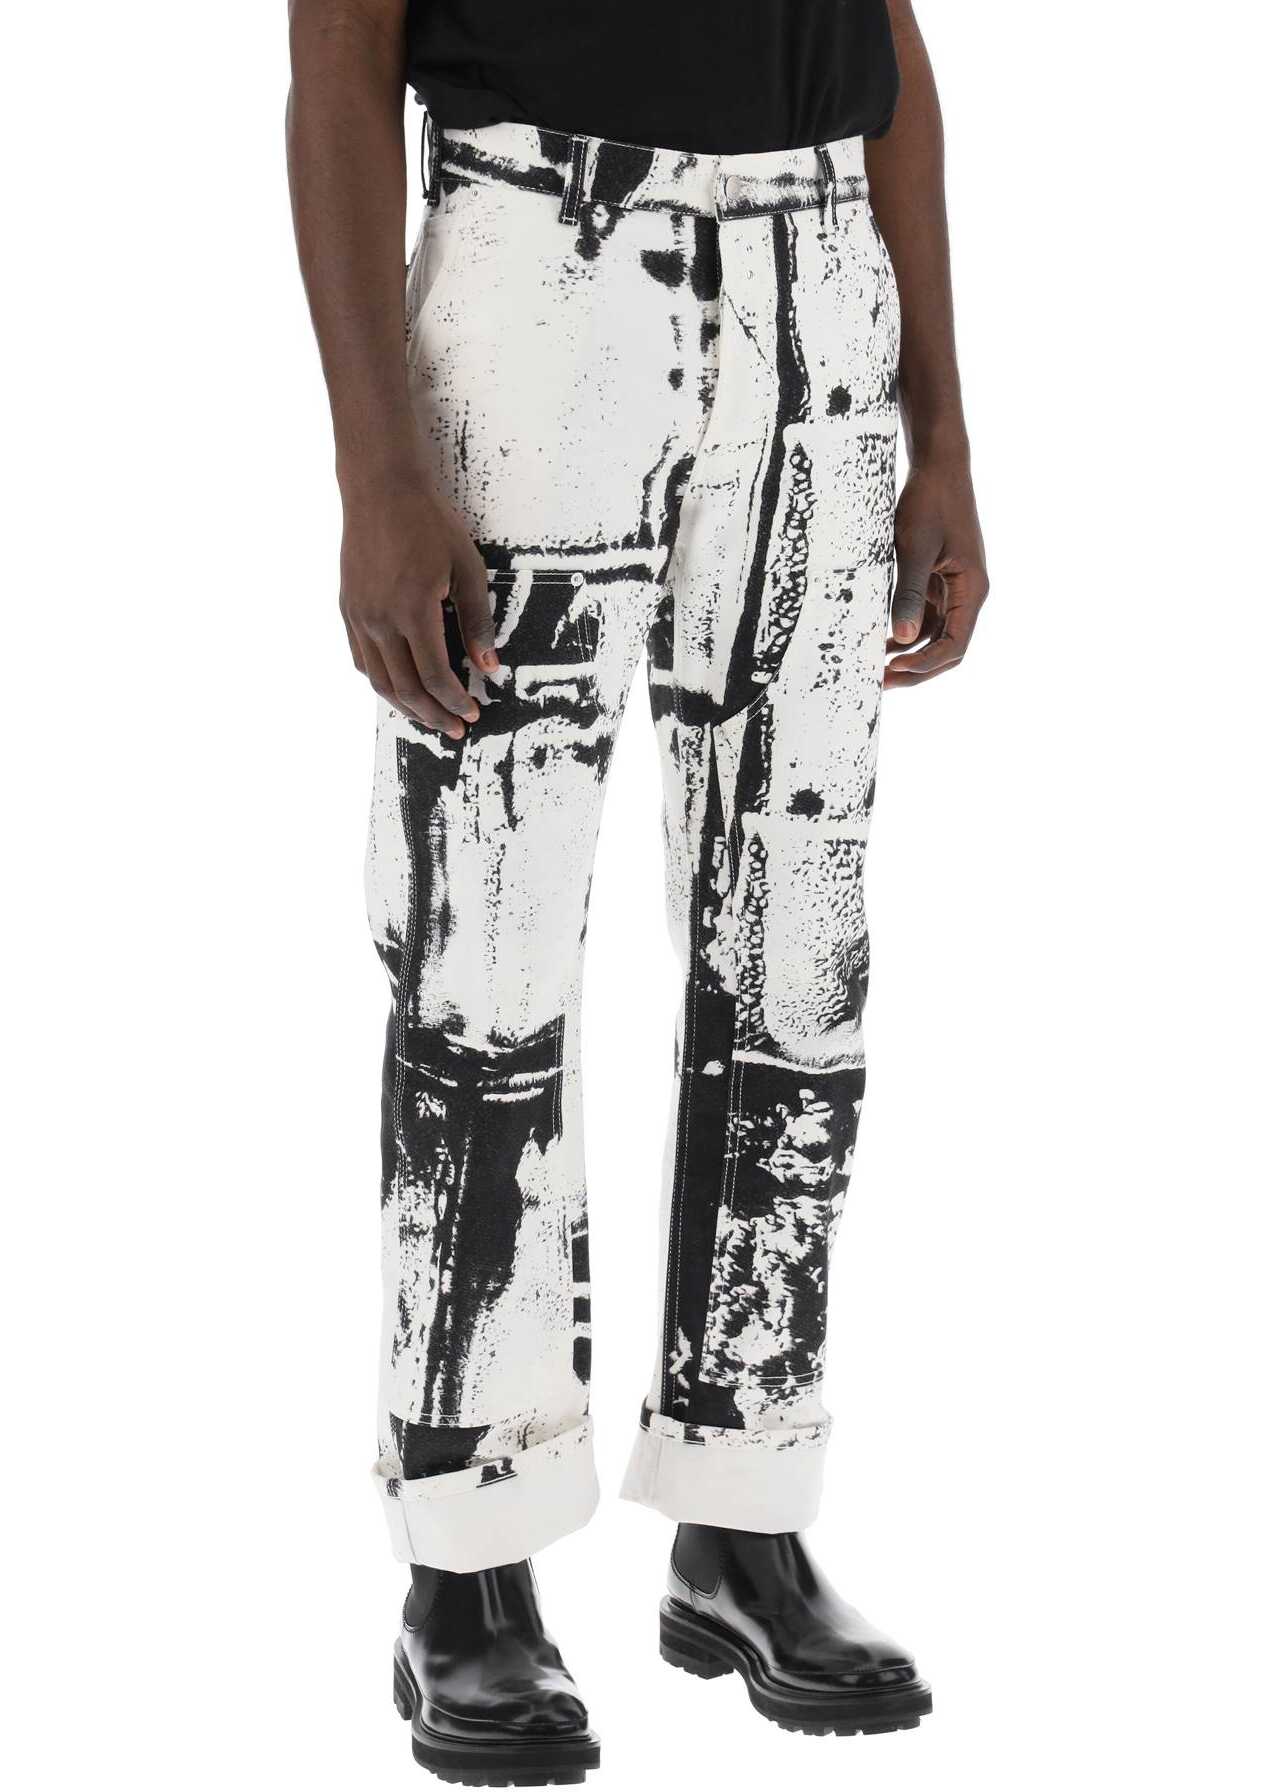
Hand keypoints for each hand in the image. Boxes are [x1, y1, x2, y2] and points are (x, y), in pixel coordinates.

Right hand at [339, 477, 497, 736]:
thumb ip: (477, 621)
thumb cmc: (429, 522)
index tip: (473, 712)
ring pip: (379, 680)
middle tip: (455, 728)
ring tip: (429, 717)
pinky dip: (382, 682)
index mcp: (413, 610)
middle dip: (433, 715)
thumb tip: (488, 665)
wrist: (381, 488)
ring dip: (406, 706)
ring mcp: (359, 616)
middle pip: (406, 688)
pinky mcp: (348, 608)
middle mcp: (379, 620)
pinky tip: (400, 688)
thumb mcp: (468, 569)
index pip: (434, 677)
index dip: (455, 701)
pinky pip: (361, 659)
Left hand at [885, 456, 988, 688]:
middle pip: (947, 648)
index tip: (893, 669)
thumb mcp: (914, 549)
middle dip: (916, 669)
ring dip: (909, 654)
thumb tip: (902, 638)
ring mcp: (954, 590)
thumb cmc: (929, 502)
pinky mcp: (939, 581)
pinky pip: (926, 617)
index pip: (955, 645)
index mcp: (972, 589)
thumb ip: (908, 593)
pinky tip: (879, 640)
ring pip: (935, 636)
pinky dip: (905, 631)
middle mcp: (968, 595)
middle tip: (880, 683)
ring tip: (875, 667)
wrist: (938, 468)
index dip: (925, 664)